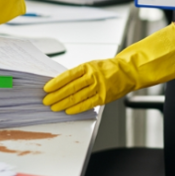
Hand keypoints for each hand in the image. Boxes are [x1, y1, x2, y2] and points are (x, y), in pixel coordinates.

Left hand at [42, 24, 174, 114]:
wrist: (129, 71)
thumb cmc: (108, 68)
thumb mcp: (92, 65)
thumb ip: (79, 74)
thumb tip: (60, 82)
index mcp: (88, 66)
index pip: (68, 75)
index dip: (56, 82)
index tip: (46, 88)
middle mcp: (92, 76)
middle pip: (70, 87)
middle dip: (56, 95)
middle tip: (46, 101)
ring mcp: (99, 87)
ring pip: (77, 96)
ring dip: (63, 103)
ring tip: (53, 107)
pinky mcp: (104, 96)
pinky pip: (88, 104)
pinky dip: (77, 108)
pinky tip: (68, 110)